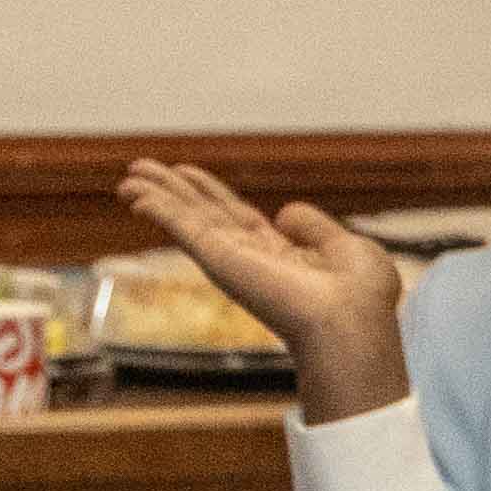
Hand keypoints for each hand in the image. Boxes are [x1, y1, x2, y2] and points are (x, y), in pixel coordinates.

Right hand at [118, 162, 416, 422]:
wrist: (351, 322)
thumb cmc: (362, 296)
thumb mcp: (348, 248)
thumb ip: (316, 227)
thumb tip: (285, 213)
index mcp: (283, 255)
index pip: (238, 218)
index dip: (211, 193)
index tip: (186, 173)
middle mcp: (252, 257)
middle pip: (203, 214)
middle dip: (173, 191)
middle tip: (140, 169)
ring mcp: (233, 259)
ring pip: (186, 220)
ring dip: (156, 197)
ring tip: (128, 177)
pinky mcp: (220, 260)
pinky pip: (183, 229)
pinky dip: (160, 210)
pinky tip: (136, 195)